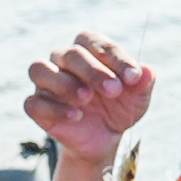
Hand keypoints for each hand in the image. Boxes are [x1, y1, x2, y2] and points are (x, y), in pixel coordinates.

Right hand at [24, 38, 151, 167]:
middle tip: (113, 90)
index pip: (94, 42)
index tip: (134, 77)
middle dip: (93, 71)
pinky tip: (76, 116)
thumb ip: (143, 83)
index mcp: (88, 50)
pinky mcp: (38, 107)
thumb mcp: (137, 98)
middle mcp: (63, 60)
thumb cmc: (119, 107)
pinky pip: (33, 102)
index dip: (115, 58)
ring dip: (63, 82)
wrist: (105, 138)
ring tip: (87, 98)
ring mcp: (47, 83)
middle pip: (69, 54)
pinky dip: (54, 108)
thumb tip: (147, 72)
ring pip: (39, 69)